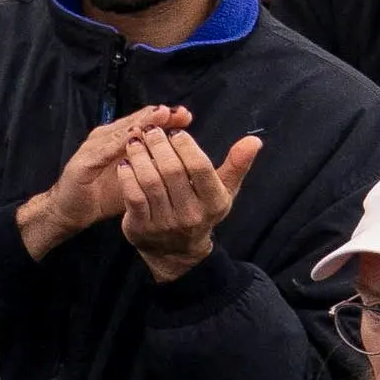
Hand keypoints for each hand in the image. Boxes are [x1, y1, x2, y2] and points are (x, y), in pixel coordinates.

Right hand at [16, 103, 192, 252]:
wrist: (73, 211)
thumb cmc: (106, 195)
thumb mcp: (138, 180)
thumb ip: (156, 168)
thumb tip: (187, 166)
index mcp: (118, 141)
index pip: (143, 125)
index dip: (164, 119)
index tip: (187, 116)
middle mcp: (105, 139)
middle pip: (134, 123)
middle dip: (157, 116)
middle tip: (179, 112)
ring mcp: (93, 148)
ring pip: (120, 133)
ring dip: (141, 123)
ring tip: (161, 116)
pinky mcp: (83, 163)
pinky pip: (103, 151)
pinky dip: (119, 143)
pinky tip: (135, 138)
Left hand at [115, 127, 262, 280]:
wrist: (177, 250)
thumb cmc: (202, 209)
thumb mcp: (223, 190)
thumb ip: (237, 164)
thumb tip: (254, 140)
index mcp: (214, 201)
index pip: (200, 167)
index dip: (185, 145)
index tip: (175, 132)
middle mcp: (192, 214)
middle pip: (172, 170)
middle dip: (159, 145)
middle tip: (150, 129)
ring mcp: (166, 222)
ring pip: (150, 181)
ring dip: (139, 155)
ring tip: (135, 139)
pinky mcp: (142, 227)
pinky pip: (133, 195)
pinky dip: (127, 175)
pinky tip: (125, 161)